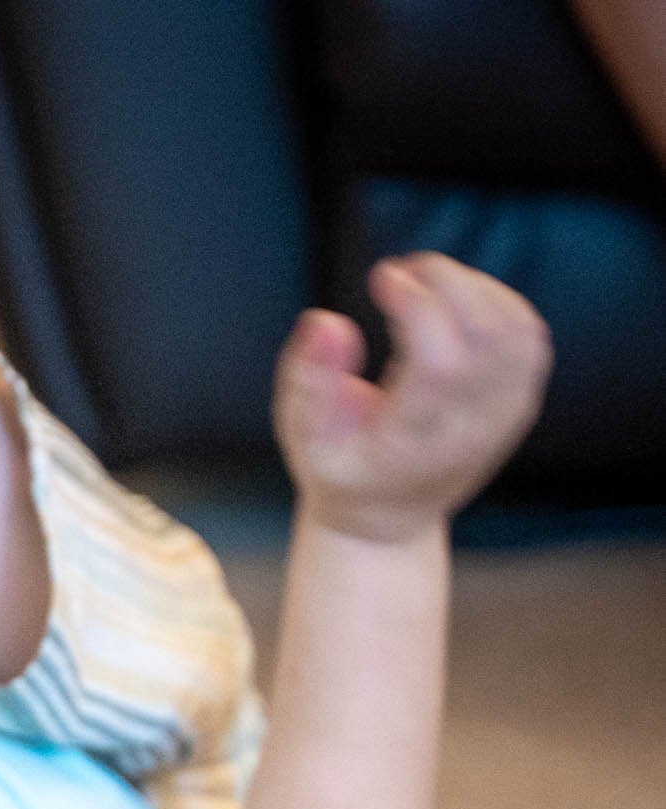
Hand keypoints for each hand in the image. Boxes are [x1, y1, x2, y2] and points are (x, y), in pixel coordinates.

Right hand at [272, 253, 551, 542]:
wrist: (387, 514)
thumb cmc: (339, 466)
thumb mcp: (301, 434)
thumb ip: (308, 378)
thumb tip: (327, 320)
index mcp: (409, 445)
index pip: (439, 365)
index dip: (416, 306)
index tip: (381, 277)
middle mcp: (467, 433)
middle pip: (485, 335)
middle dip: (445, 281)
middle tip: (401, 272)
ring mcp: (501, 418)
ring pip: (513, 327)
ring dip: (471, 285)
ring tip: (424, 283)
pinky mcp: (518, 402)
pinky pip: (528, 334)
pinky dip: (497, 300)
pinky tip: (455, 300)